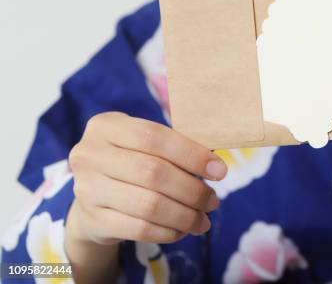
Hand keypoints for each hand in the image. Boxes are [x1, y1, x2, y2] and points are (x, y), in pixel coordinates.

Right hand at [66, 112, 225, 245]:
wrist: (94, 198)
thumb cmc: (132, 162)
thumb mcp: (146, 145)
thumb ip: (177, 146)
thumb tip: (216, 164)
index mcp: (106, 126)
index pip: (154, 136)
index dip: (192, 154)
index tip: (220, 171)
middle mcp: (89, 154)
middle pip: (153, 172)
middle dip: (192, 190)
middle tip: (213, 201)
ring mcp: (86, 188)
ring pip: (148, 204)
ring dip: (185, 215)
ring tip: (202, 220)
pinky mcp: (92, 220)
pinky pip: (139, 229)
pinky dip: (168, 231)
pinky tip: (182, 230)